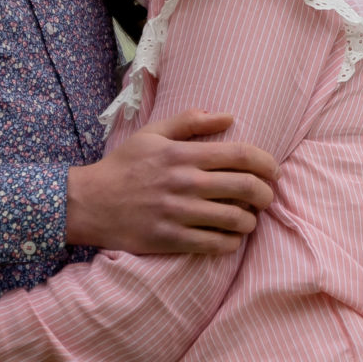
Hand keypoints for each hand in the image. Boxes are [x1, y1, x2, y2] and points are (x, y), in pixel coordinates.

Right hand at [65, 109, 276, 255]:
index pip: (242, 156)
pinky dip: (232, 243)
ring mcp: (178, 213)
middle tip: (266, 198)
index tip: (273, 172)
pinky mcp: (171, 239)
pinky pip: (216, 244)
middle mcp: (185, 183)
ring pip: (235, 219)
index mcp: (183, 154)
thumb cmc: (123, 166)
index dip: (267, 163)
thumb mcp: (152, 134)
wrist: (89, 203)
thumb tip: (228, 116)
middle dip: (266, 194)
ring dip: (250, 221)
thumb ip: (190, 122)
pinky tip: (230, 238)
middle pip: (246, 188)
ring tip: (248, 219)